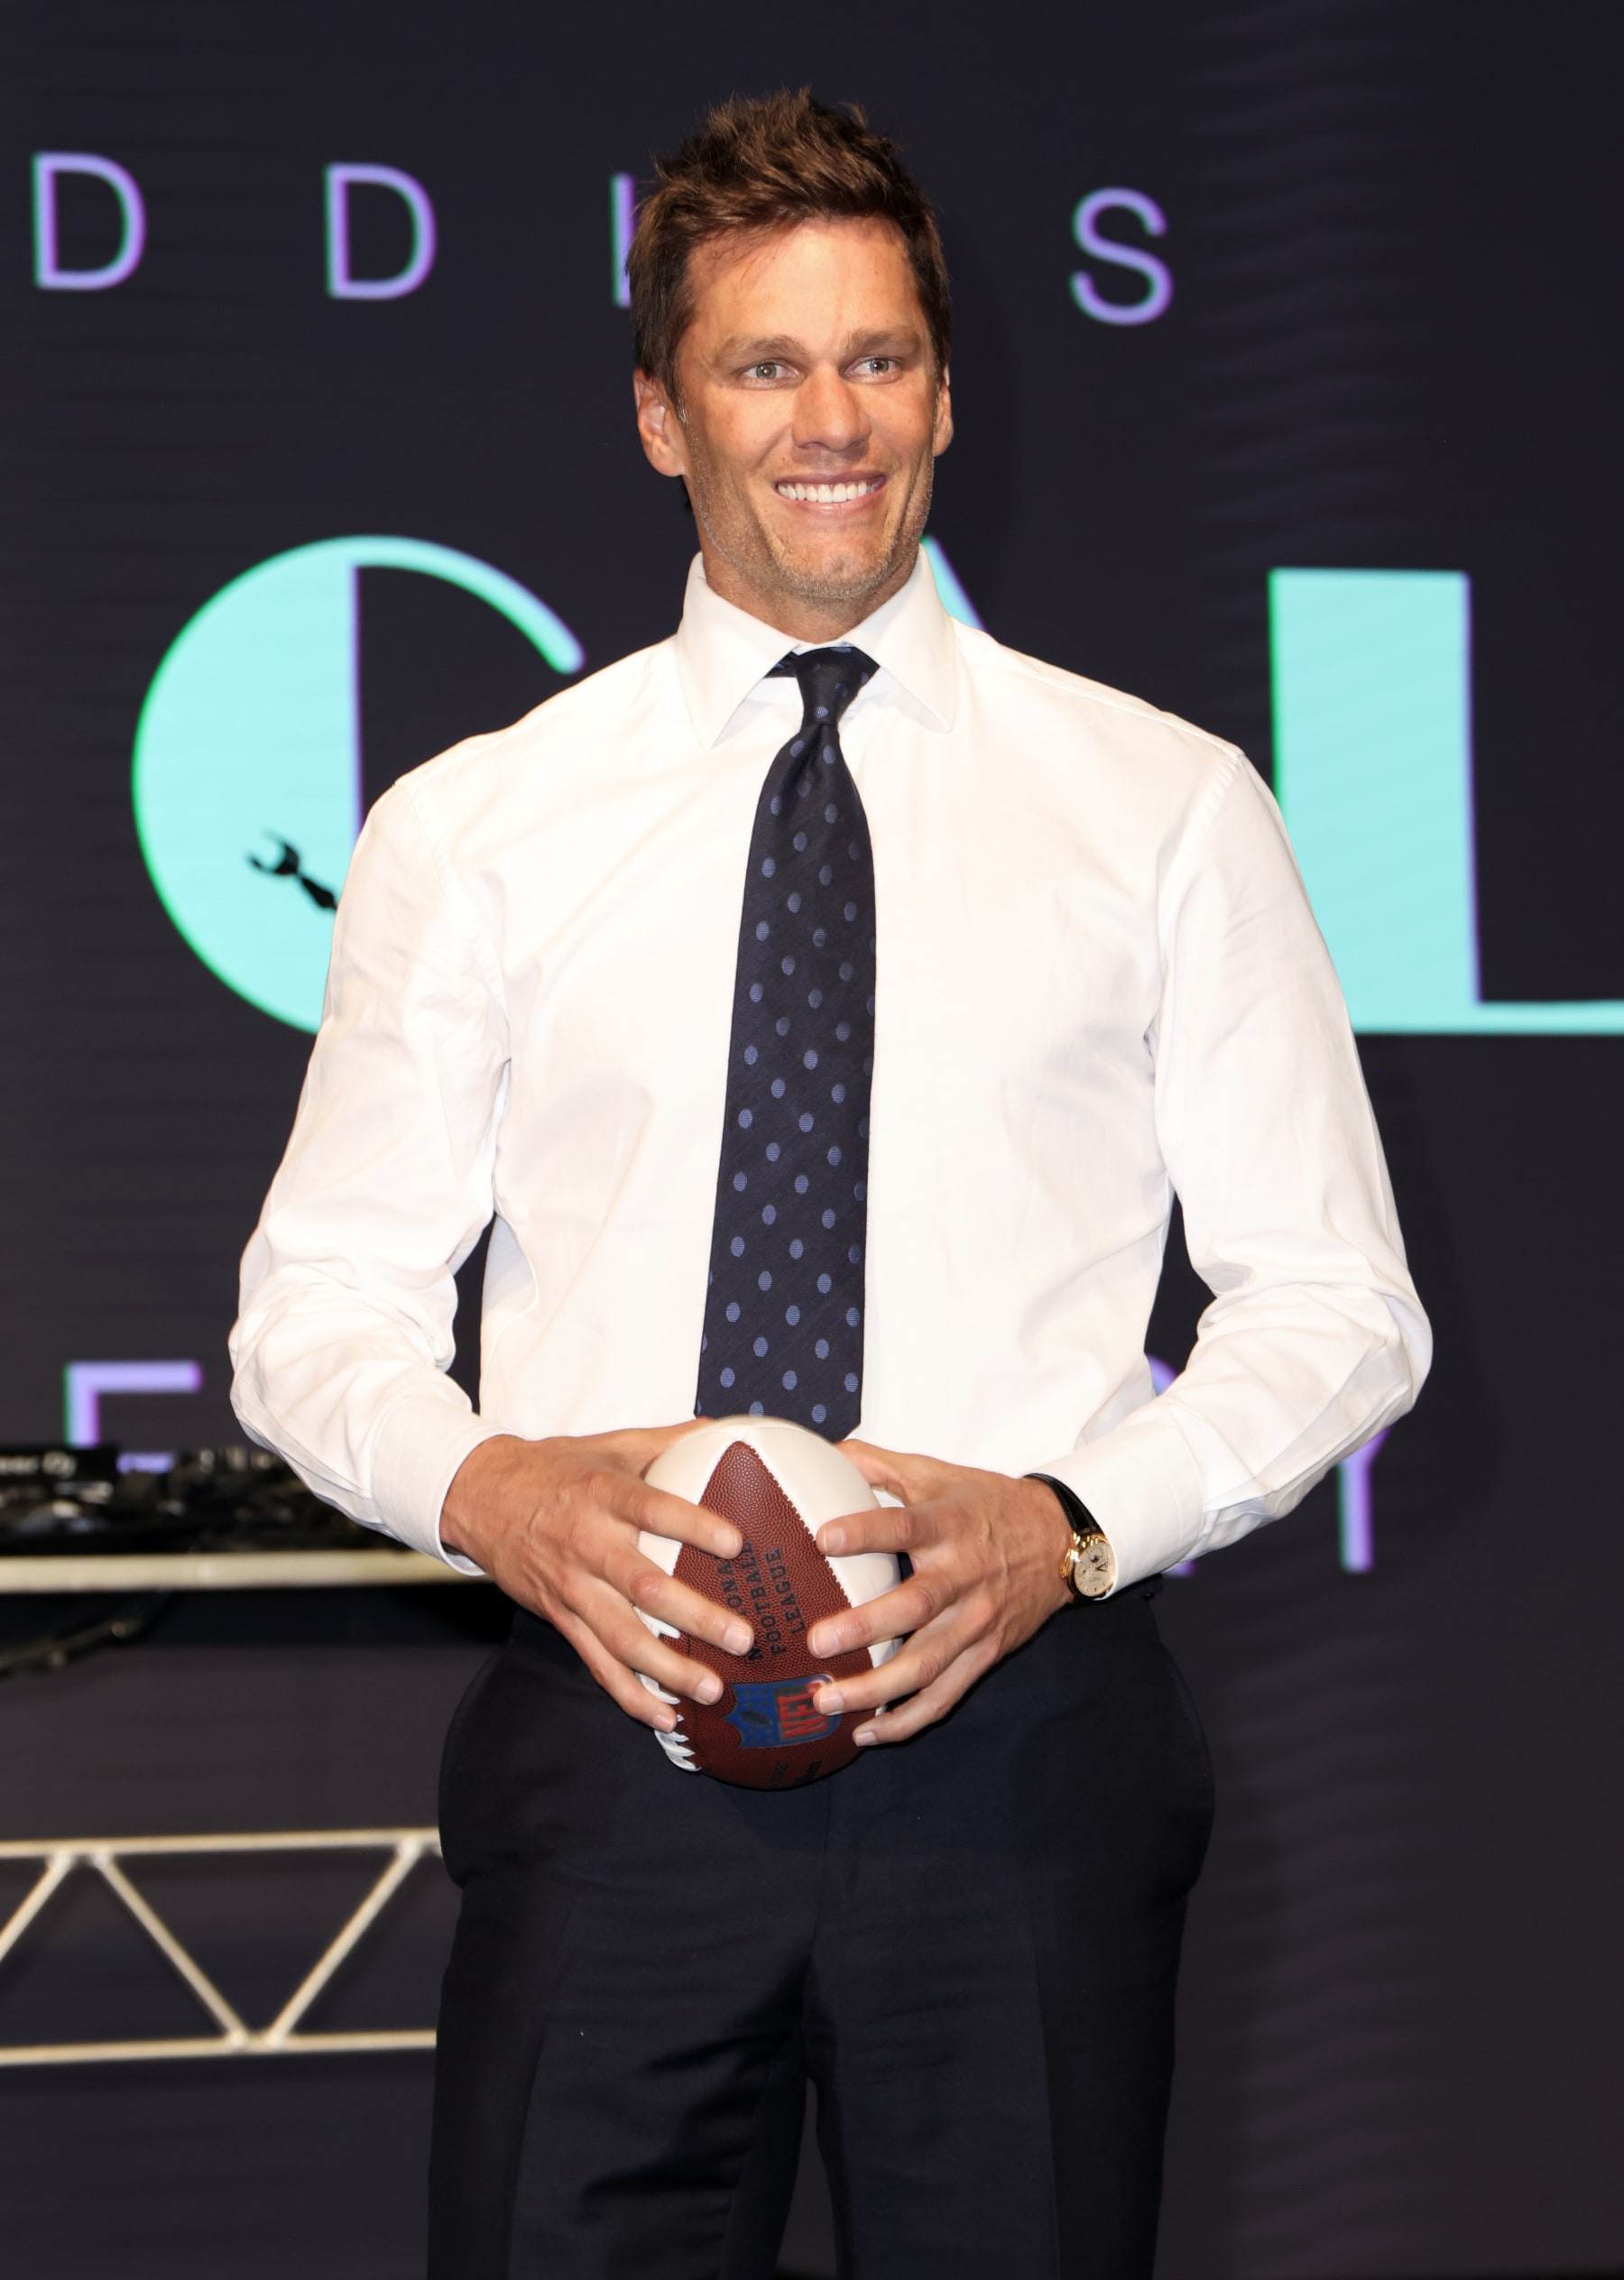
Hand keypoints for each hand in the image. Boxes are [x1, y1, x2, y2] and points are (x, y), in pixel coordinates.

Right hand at [441, 1426, 753, 1734]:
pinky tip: (665, 1716)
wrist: (480, 1495)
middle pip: (644, 1585)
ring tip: (714, 1687)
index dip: (694, 1526)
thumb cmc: (557, 1468)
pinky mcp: (560, 1617)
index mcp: (604, 1494)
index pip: (653, 1509)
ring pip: (622, 1637)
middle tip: (742, 1637)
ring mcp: (572, 1586)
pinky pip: (596, 1663)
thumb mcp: (610, 1444)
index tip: (737, 1543)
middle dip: (695, 1616)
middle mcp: (587, 1543)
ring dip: (669, 1669)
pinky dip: (629, 1694)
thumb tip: (727, 1429)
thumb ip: (669, 1441)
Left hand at [805, 1442, 1073, 1744]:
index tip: (822, 1538)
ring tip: (826, 1701)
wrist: (1060, 1540)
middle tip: (817, 1641)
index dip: (865, 1531)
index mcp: (949, 1523)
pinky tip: (866, 1732)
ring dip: (875, 1688)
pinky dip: (906, 1720)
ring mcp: (977, 1620)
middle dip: (865, 1627)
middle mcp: (964, 1574)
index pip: (904, 1526)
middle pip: (915, 1605)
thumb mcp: (938, 1473)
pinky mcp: (986, 1655)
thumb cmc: (985, 1504)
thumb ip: (879, 1464)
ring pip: (927, 1664)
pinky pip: (945, 1695)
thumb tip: (823, 1454)